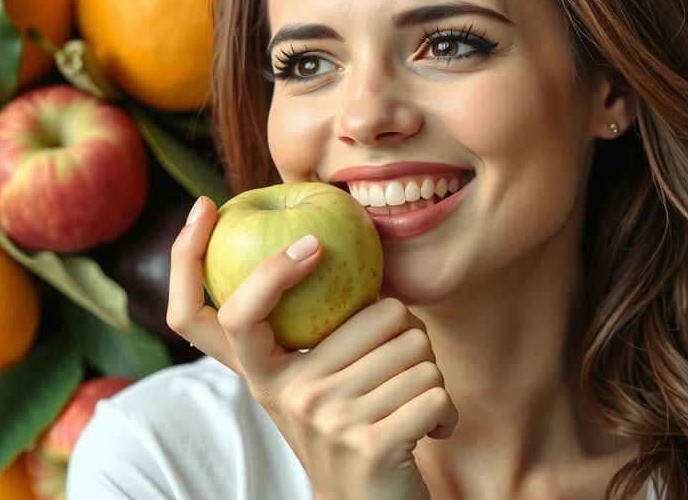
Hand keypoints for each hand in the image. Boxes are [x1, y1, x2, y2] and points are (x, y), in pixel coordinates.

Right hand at [166, 196, 457, 499]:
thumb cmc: (351, 431)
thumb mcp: (313, 385)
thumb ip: (314, 332)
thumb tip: (339, 242)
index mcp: (268, 375)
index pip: (240, 315)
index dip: (270, 273)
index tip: (310, 244)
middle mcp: (291, 395)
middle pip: (388, 315)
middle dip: (412, 341)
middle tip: (397, 377)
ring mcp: (329, 421)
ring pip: (420, 354)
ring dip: (431, 381)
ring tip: (408, 409)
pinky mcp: (372, 445)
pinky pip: (436, 392)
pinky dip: (446, 413)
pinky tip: (430, 433)